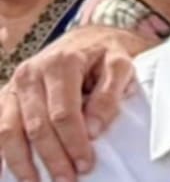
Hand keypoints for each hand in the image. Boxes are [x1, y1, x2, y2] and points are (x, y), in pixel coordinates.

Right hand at [0, 27, 146, 181]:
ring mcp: (15, 84)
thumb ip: (110, 95)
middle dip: (52, 157)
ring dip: (22, 162)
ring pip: (10, 130)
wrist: (88, 37)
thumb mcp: (120, 65)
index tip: (86, 164)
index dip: (73, 142)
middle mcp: (31, 73)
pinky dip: (2, 151)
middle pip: (37, 126)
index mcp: (61, 63)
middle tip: (68, 179)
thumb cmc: (106, 54)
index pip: (63, 113)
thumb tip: (93, 130)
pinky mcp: (8, 94)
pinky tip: (7, 171)